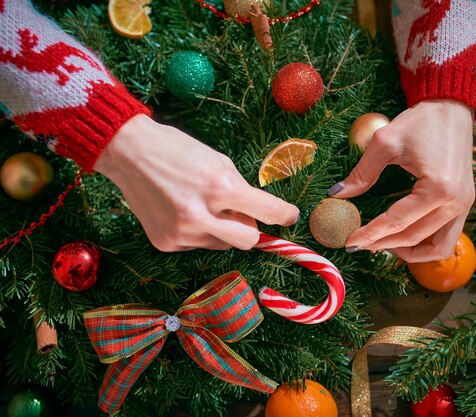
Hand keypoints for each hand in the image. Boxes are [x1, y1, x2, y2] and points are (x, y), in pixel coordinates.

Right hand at [94, 114, 299, 250]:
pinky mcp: (165, 243)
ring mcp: (181, 233)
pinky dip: (198, 232)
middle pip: (248, 240)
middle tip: (238, 212)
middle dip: (250, 228)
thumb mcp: (218, 160)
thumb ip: (240, 190)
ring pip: (222, 245)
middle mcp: (201, 215)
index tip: (290, 217)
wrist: (128, 153)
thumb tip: (258, 216)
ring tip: (200, 206)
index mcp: (219, 187)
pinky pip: (197, 245)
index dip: (284, 215)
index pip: (267, 211)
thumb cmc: (178, 150)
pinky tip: (180, 212)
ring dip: (221, 230)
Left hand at [329, 100, 474, 261]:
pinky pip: (447, 237)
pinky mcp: (465, 203)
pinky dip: (426, 244)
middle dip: (383, 244)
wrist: (452, 106)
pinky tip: (404, 237)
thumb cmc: (420, 121)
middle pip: (414, 237)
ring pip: (436, 247)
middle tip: (359, 243)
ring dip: (409, 252)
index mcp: (438, 188)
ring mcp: (465, 205)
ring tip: (383, 245)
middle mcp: (456, 202)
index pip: (397, 222)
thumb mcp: (385, 143)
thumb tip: (337, 195)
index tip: (349, 242)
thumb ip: (362, 173)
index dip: (370, 235)